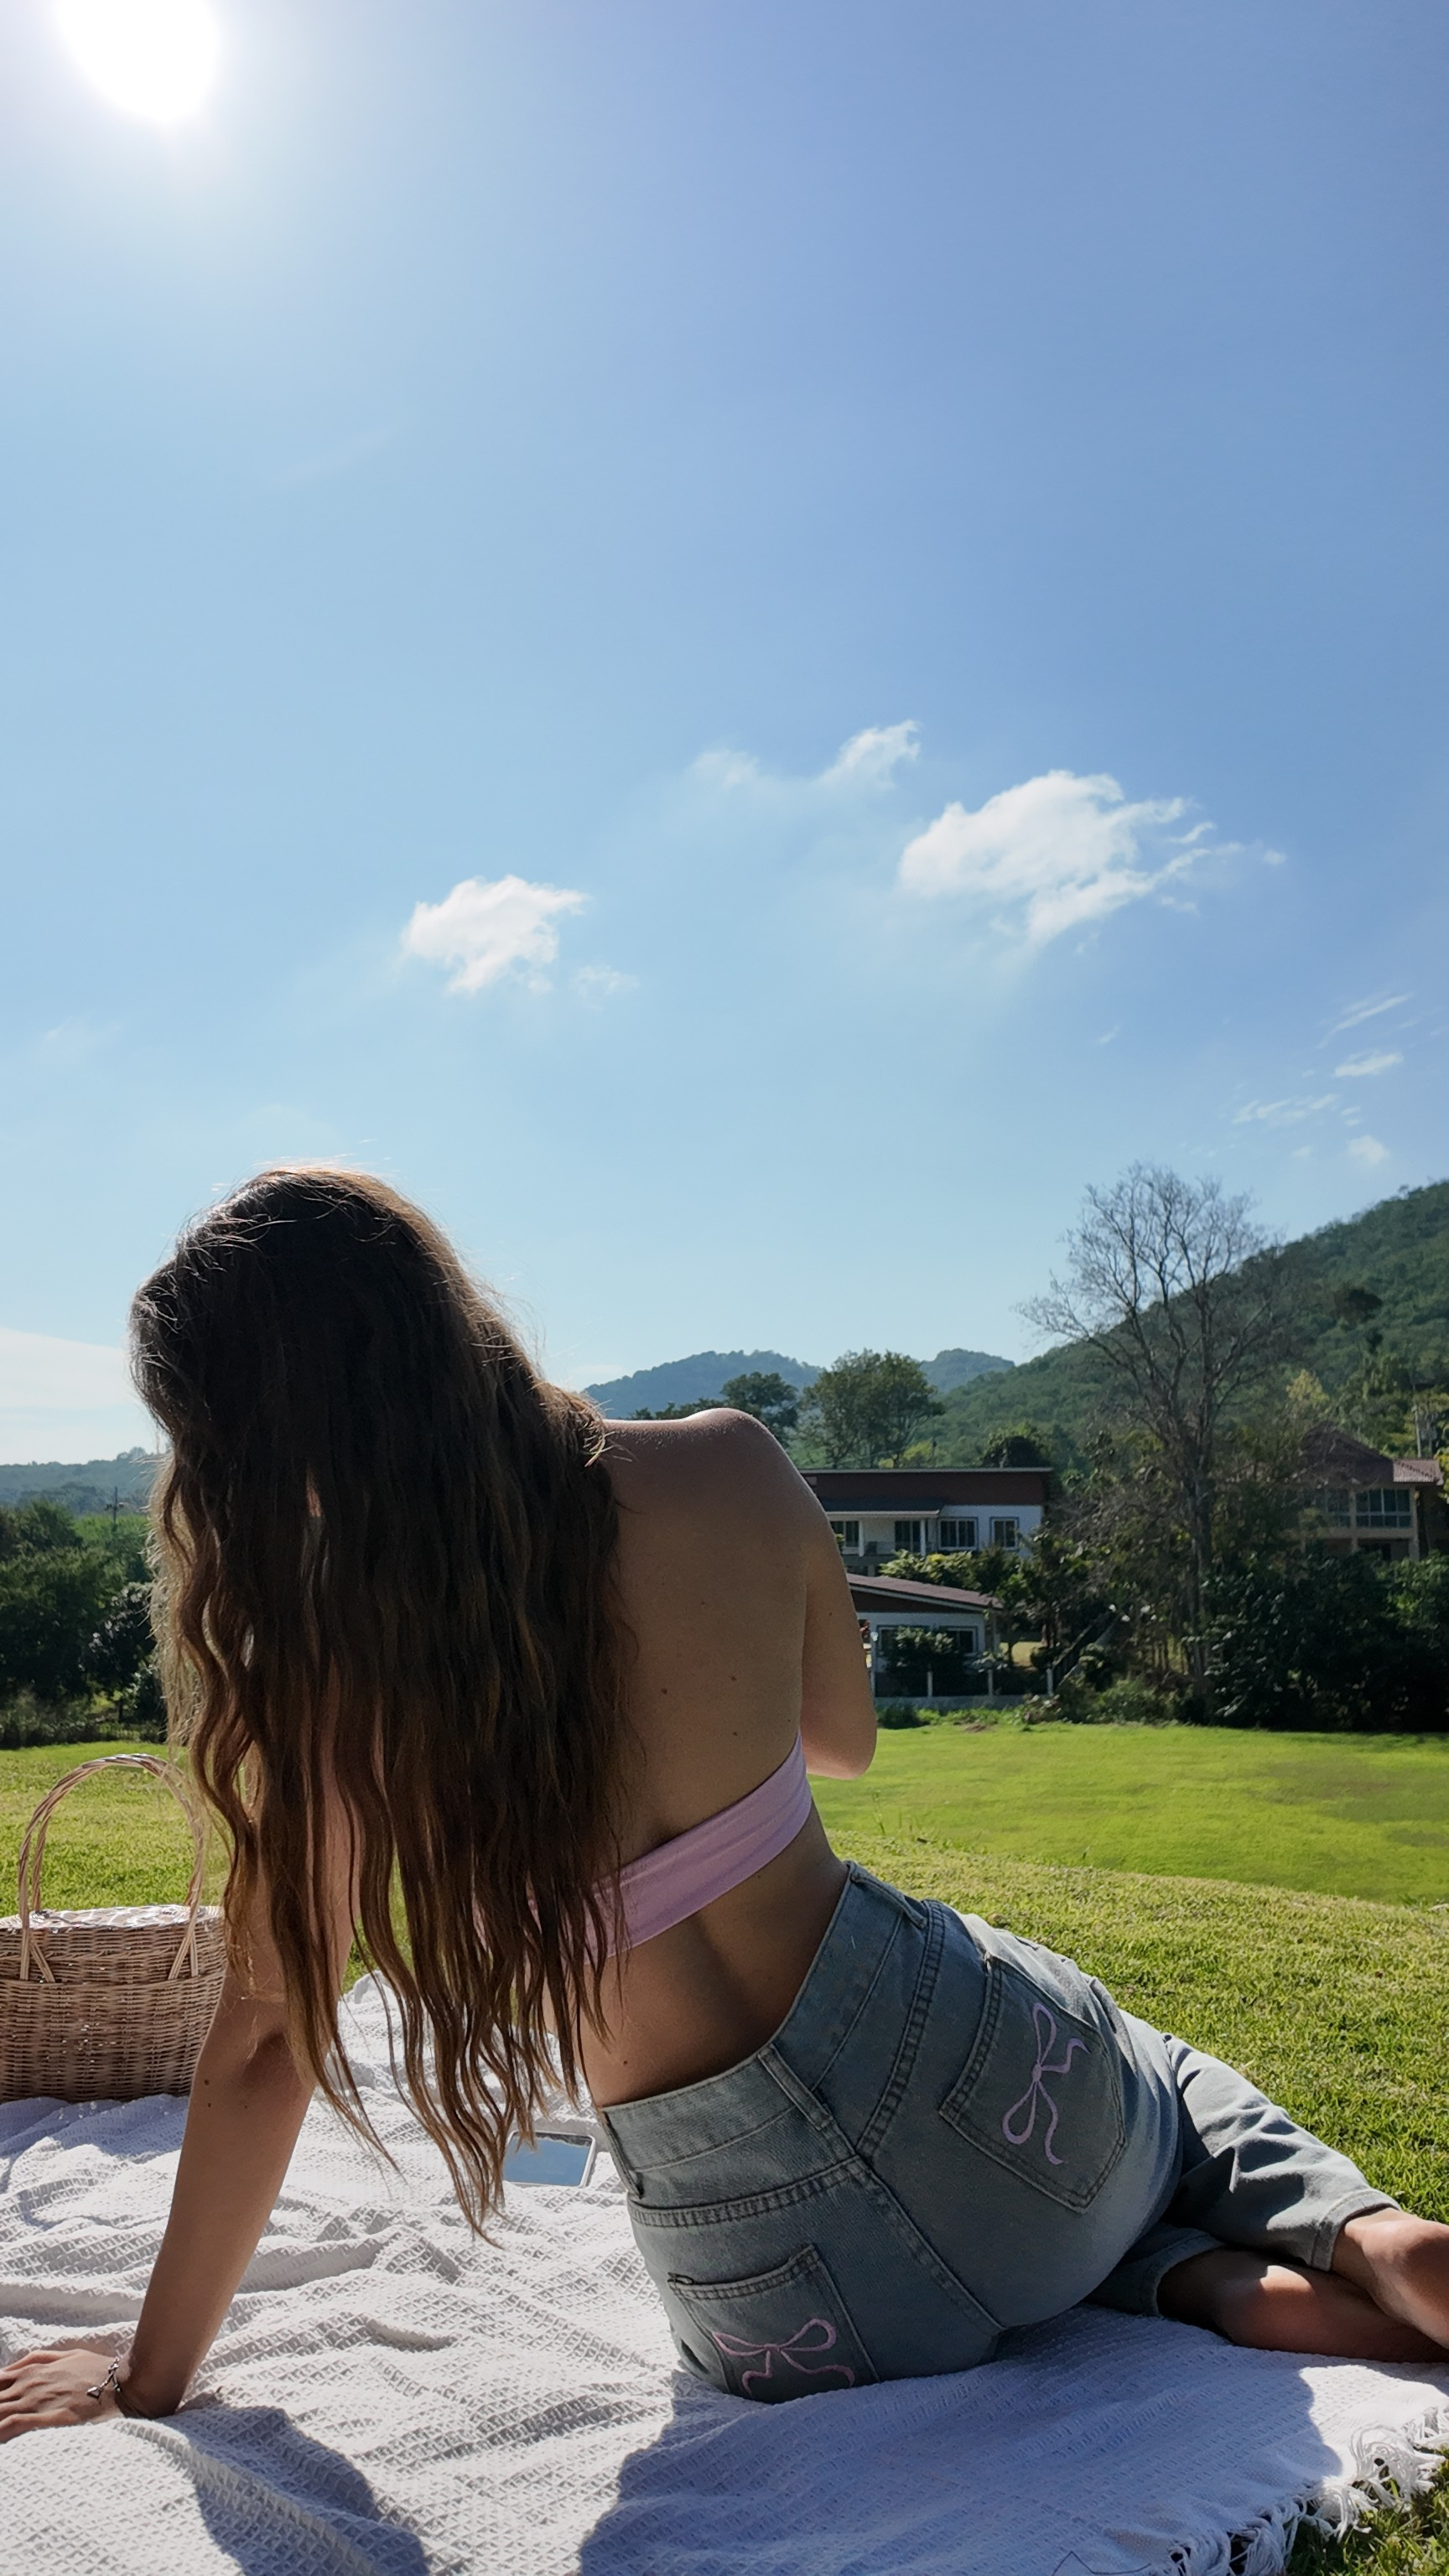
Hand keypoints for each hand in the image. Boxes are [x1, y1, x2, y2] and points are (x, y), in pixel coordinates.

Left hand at [0, 2345, 122, 2439]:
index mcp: (32, 2370)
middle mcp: (29, 2385)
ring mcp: (37, 2401)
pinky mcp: (47, 2417)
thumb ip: (39, 2359)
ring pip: (0, 2411)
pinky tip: (0, 2439)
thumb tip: (11, 2367)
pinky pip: (14, 2424)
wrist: (121, 2383)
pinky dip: (2, 2430)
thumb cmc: (96, 2369)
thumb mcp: (67, 2355)